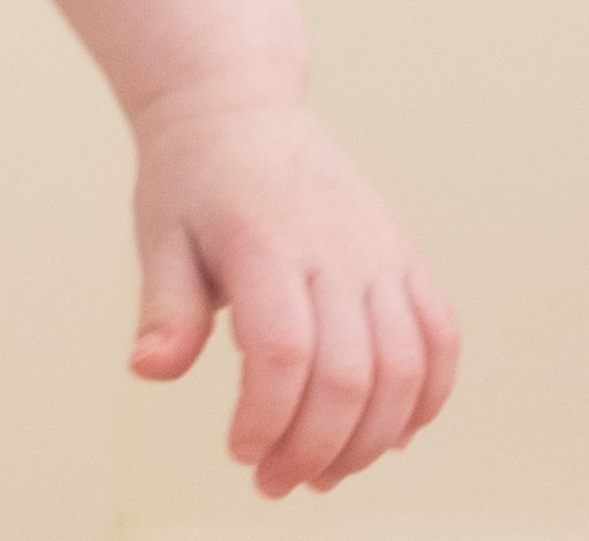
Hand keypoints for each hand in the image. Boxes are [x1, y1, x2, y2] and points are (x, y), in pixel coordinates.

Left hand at [128, 91, 459, 496]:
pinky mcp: (405, 254)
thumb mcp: (159, 234)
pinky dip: (427, 398)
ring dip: (372, 439)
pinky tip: (390, 436)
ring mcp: (378, 249)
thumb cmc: (191, 180)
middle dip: (316, 448)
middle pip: (350, 374)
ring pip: (405, 368)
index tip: (240, 453)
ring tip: (326, 471)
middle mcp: (333, 245)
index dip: (269, 419)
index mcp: (263, 239)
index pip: (283, 353)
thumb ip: (164, 309)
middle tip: (277, 481)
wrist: (234, 106)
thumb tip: (148, 370)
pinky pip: (441, 338)